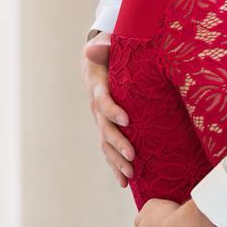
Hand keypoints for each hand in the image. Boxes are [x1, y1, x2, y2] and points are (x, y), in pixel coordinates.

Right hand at [84, 33, 131, 186]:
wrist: (98, 58)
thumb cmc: (109, 50)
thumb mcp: (106, 44)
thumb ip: (103, 46)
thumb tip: (93, 48)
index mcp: (98, 87)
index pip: (103, 101)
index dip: (113, 110)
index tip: (127, 119)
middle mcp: (97, 107)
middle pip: (105, 129)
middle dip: (118, 144)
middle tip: (133, 157)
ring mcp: (101, 120)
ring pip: (106, 144)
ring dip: (117, 161)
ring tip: (130, 176)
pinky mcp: (107, 127)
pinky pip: (109, 148)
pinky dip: (115, 165)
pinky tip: (125, 182)